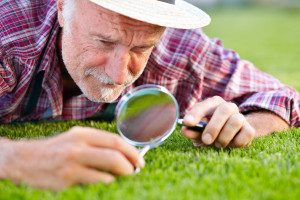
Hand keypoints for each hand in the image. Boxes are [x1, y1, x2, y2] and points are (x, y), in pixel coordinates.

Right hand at [0, 126, 144, 189]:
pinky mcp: (66, 179)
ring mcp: (71, 163)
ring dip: (121, 174)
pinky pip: (96, 181)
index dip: (131, 151)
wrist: (25, 160)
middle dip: (131, 163)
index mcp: (82, 133)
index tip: (139, 159)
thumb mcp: (75, 139)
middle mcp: (78, 145)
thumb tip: (123, 154)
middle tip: (136, 169)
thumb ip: (97, 144)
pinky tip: (107, 181)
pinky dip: (107, 181)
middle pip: (114, 154)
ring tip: (124, 176)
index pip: (115, 140)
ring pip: (108, 169)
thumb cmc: (56, 150)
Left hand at [181, 96, 254, 147]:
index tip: (187, 123)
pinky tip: (230, 144)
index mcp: (213, 104)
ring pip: (236, 121)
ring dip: (225, 136)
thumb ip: (192, 130)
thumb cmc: (210, 131)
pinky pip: (247, 133)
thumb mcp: (199, 131)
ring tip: (218, 144)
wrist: (229, 138)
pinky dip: (237, 142)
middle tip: (206, 140)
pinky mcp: (249, 129)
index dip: (195, 114)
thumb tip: (184, 130)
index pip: (204, 105)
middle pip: (224, 110)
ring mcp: (240, 117)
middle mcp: (228, 107)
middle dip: (214, 126)